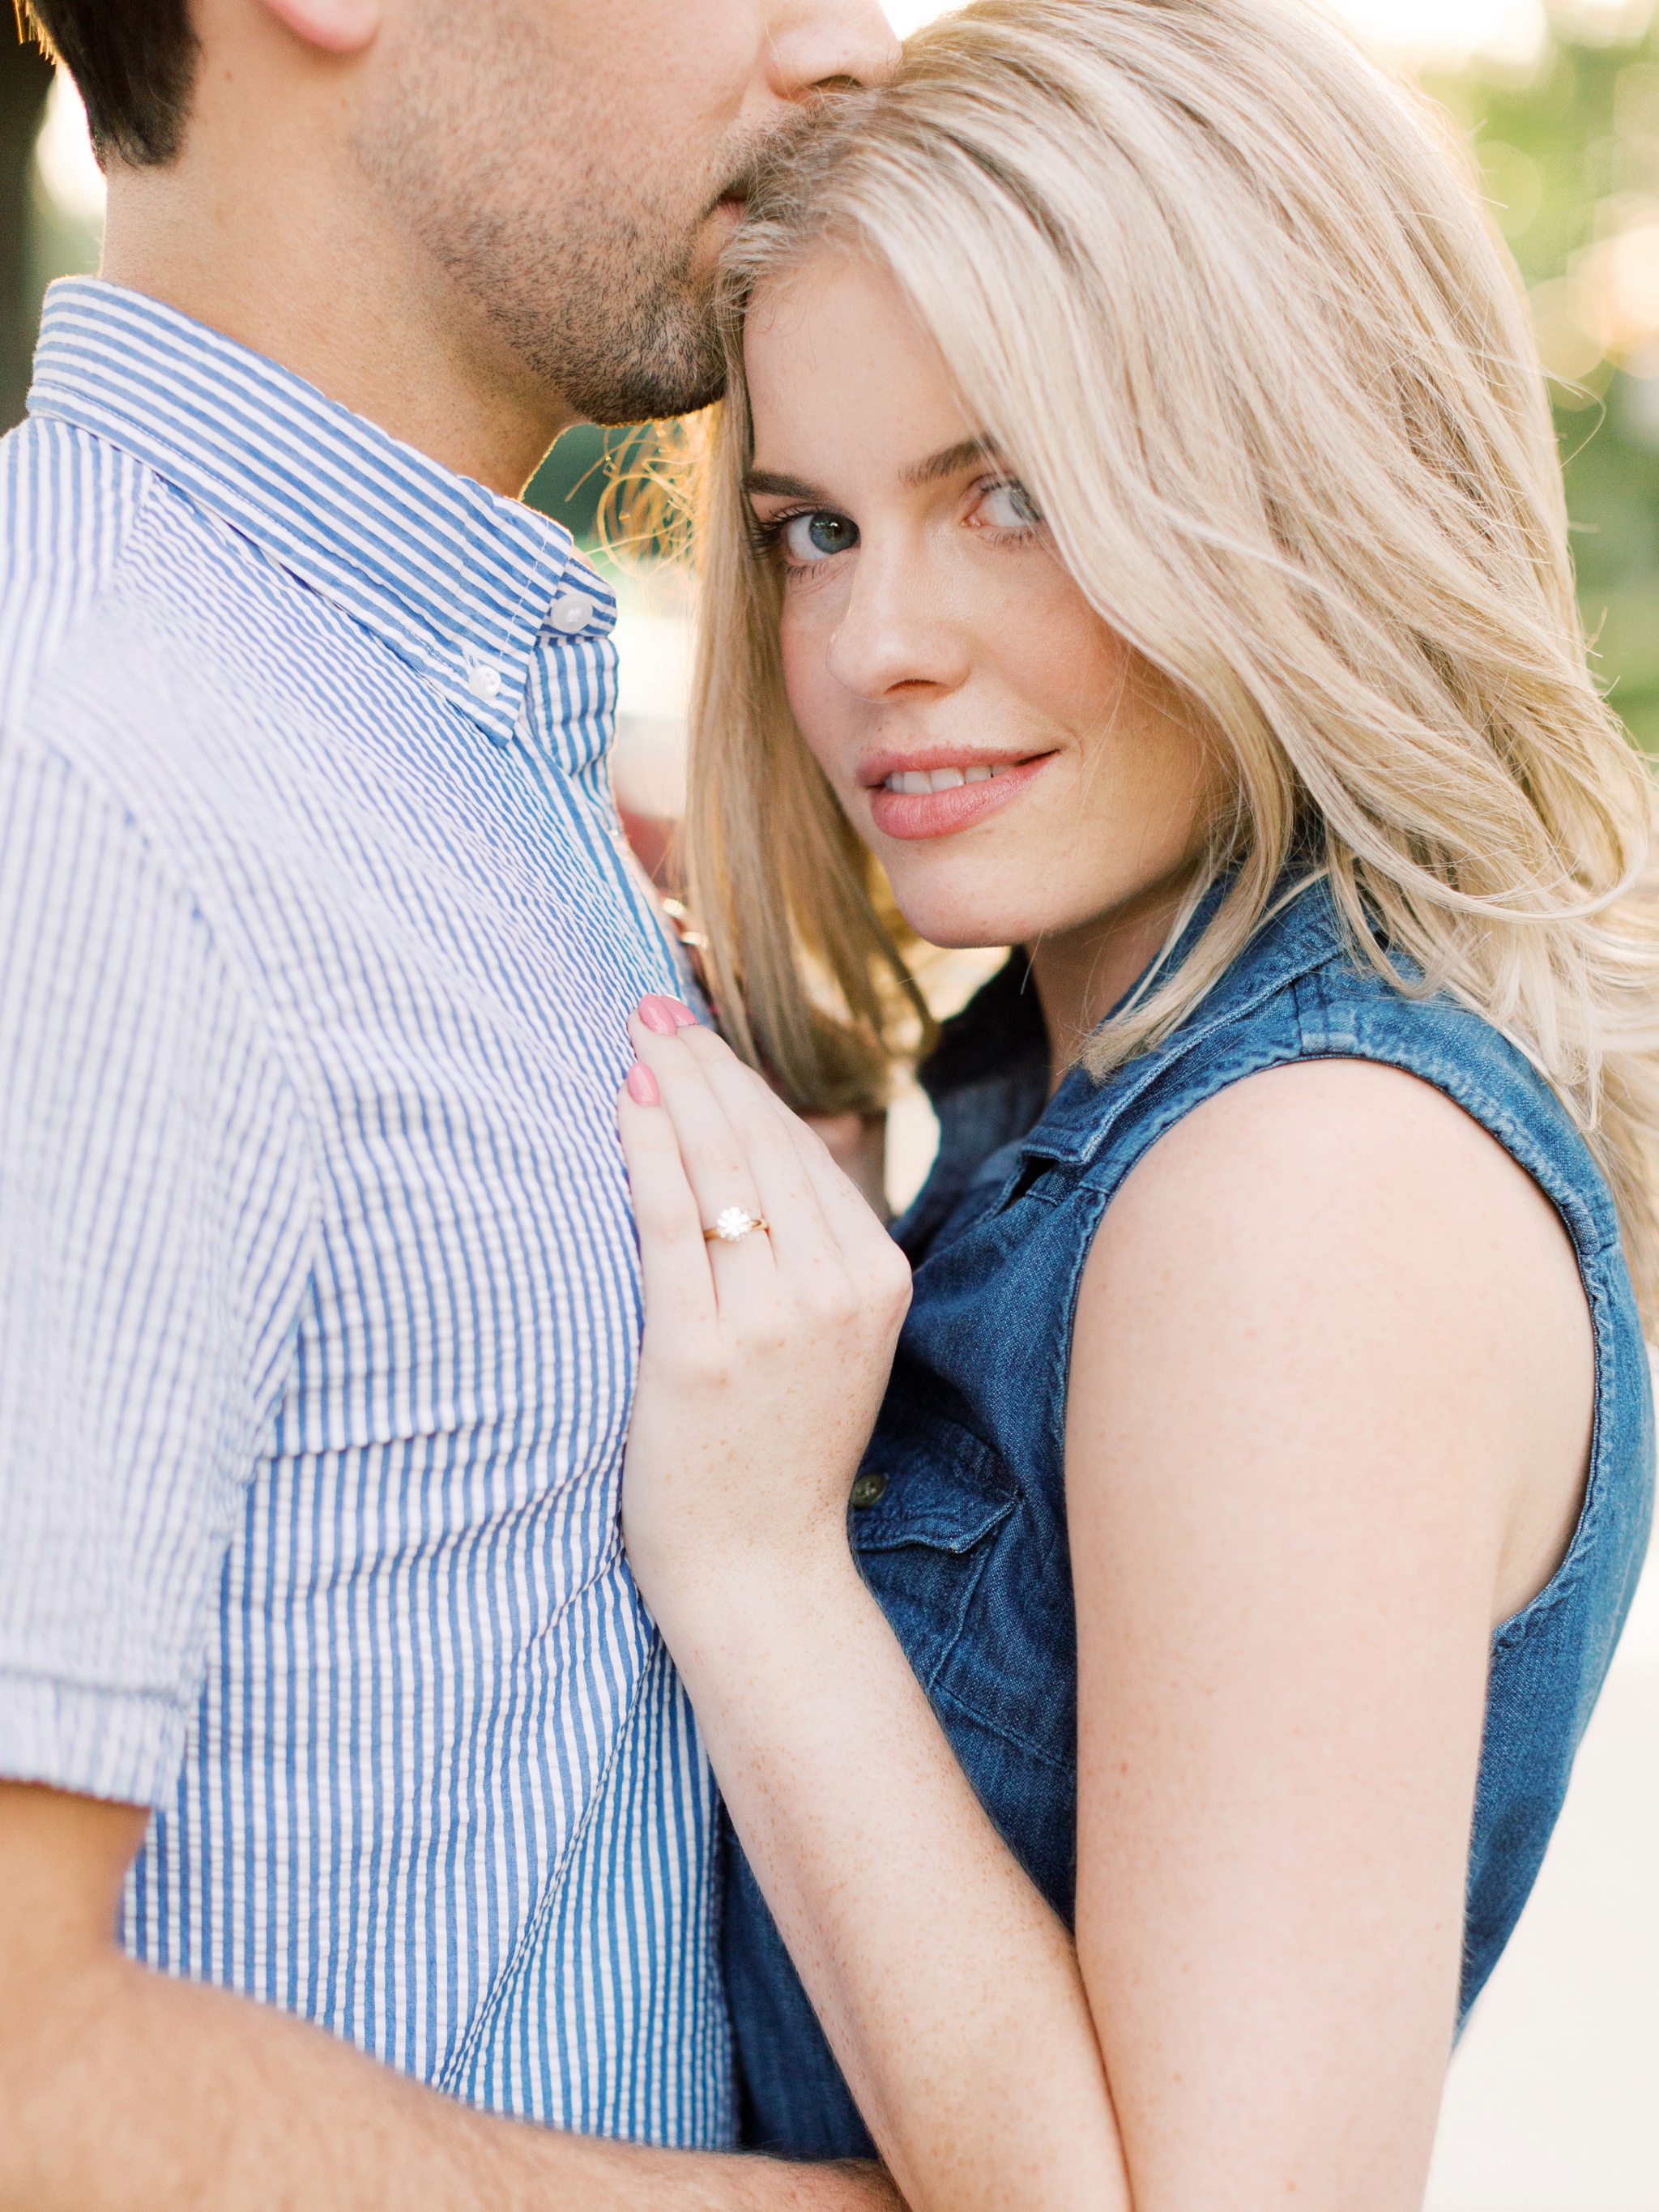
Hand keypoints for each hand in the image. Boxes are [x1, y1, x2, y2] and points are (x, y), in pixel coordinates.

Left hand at [616, 997, 911, 1625]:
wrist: (761, 1574)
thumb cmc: (781, 1452)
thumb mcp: (834, 1339)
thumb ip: (817, 1245)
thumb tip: (801, 1134)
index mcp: (878, 1279)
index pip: (804, 1151)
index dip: (745, 1082)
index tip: (699, 1030)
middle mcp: (837, 1291)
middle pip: (763, 1145)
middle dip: (707, 1063)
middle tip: (655, 1004)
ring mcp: (773, 1323)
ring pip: (722, 1170)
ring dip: (675, 1088)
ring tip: (636, 1033)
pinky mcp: (703, 1353)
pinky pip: (672, 1225)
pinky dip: (648, 1152)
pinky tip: (626, 1103)